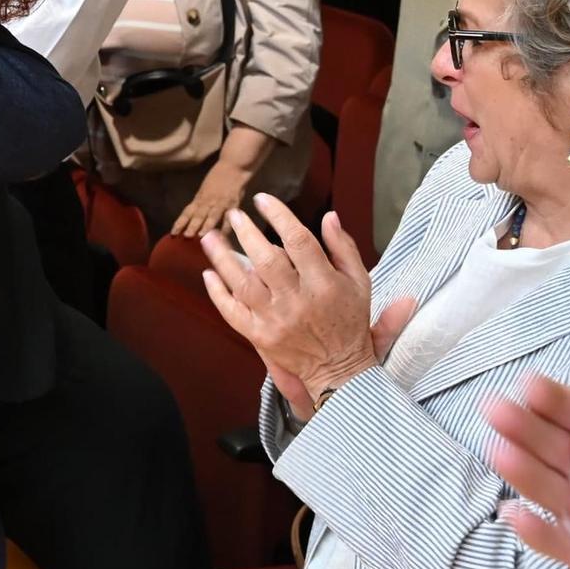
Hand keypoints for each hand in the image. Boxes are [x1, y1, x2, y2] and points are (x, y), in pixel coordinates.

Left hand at [170, 161, 250, 238]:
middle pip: (198, 215)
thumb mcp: (204, 190)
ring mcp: (221, 202)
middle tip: (186, 236)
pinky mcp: (234, 203)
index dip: (180, 222)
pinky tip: (223, 236)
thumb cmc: (217, 177)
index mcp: (199, 198)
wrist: (233, 167)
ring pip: (213, 215)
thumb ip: (199, 203)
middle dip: (192, 226)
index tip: (173, 233)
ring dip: (207, 226)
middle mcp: (208, 201)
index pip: (187, 212)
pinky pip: (229, 217)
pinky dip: (227, 227)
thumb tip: (190, 217)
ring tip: (201, 236)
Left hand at [200, 199, 380, 416]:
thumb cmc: (350, 319)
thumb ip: (342, 248)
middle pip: (267, 261)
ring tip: (210, 237)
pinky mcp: (260, 337)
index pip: (298, 241)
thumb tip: (329, 215)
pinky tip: (209, 273)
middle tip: (234, 214)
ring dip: (223, 258)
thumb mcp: (359, 282)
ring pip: (243, 284)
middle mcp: (298, 301)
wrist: (339, 369)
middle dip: (247, 233)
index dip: (279, 216)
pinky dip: (217, 293)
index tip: (263, 199)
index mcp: (324, 284)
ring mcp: (275, 320)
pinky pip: (232, 312)